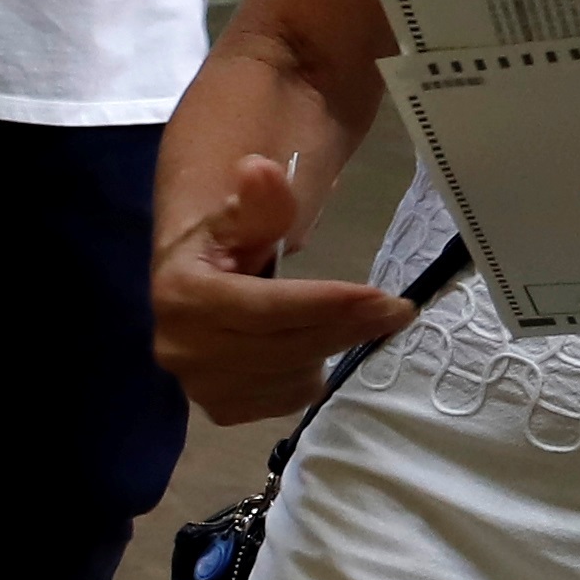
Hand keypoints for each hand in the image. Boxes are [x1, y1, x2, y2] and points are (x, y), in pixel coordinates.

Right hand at [150, 145, 411, 424]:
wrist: (195, 280)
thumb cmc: (226, 242)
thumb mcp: (242, 213)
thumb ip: (260, 199)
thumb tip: (260, 169)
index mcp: (181, 296)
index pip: (265, 309)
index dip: (326, 304)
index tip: (381, 295)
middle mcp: (181, 349)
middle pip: (285, 347)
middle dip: (346, 326)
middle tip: (398, 310)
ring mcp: (198, 387)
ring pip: (292, 377)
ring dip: (328, 348)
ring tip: (346, 320)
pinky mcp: (220, 410)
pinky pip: (287, 400)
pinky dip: (308, 374)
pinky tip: (311, 347)